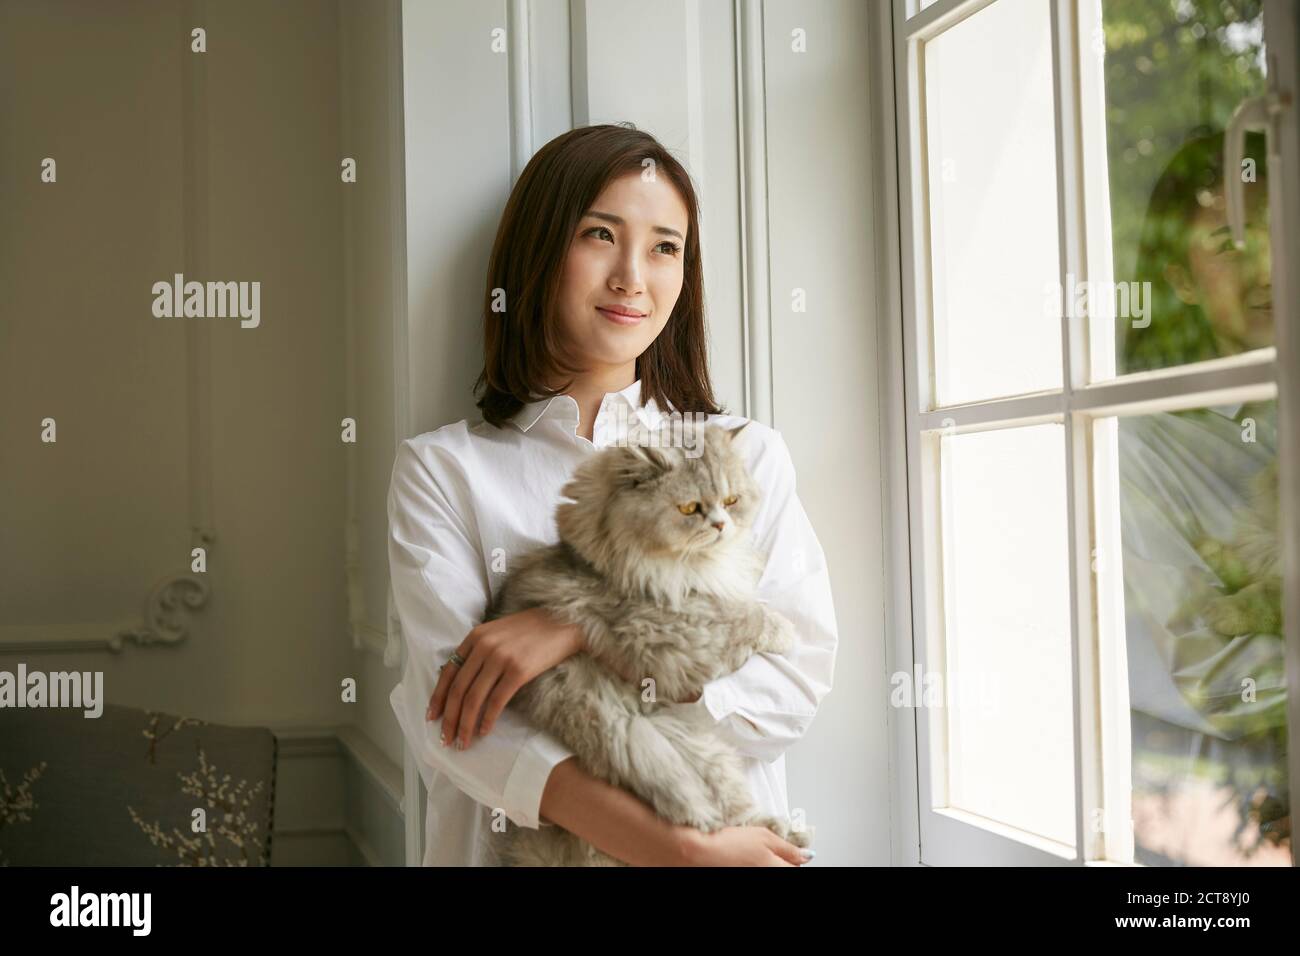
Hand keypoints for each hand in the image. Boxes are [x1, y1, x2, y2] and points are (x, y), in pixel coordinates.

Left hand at [427, 606, 583, 750]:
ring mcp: (501, 658)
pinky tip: (484, 731)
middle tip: (446, 739)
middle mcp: (484, 646)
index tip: (432, 717)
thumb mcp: (498, 632)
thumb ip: (479, 651)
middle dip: (449, 718)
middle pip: (458, 689)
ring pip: (474, 699)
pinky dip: (487, 720)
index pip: (448, 672)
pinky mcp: (519, 670)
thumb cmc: (532, 630)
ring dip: (465, 725)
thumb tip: (462, 681)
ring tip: (463, 742)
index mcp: (475, 637)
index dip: (438, 698)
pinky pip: (497, 701)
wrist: (564, 622)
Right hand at [681, 825, 811, 866]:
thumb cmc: (730, 843)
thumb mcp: (765, 837)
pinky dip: (754, 865)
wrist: (700, 853)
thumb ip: (788, 848)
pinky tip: (744, 859)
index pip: (796, 867)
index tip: (790, 851)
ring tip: (752, 854)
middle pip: (784, 870)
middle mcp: (768, 878)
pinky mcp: (741, 877)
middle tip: (767, 850)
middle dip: (780, 861)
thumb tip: (807, 855)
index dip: (794, 858)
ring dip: (767, 863)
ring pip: (770, 870)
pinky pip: (756, 871)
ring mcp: (753, 878)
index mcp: (777, 870)